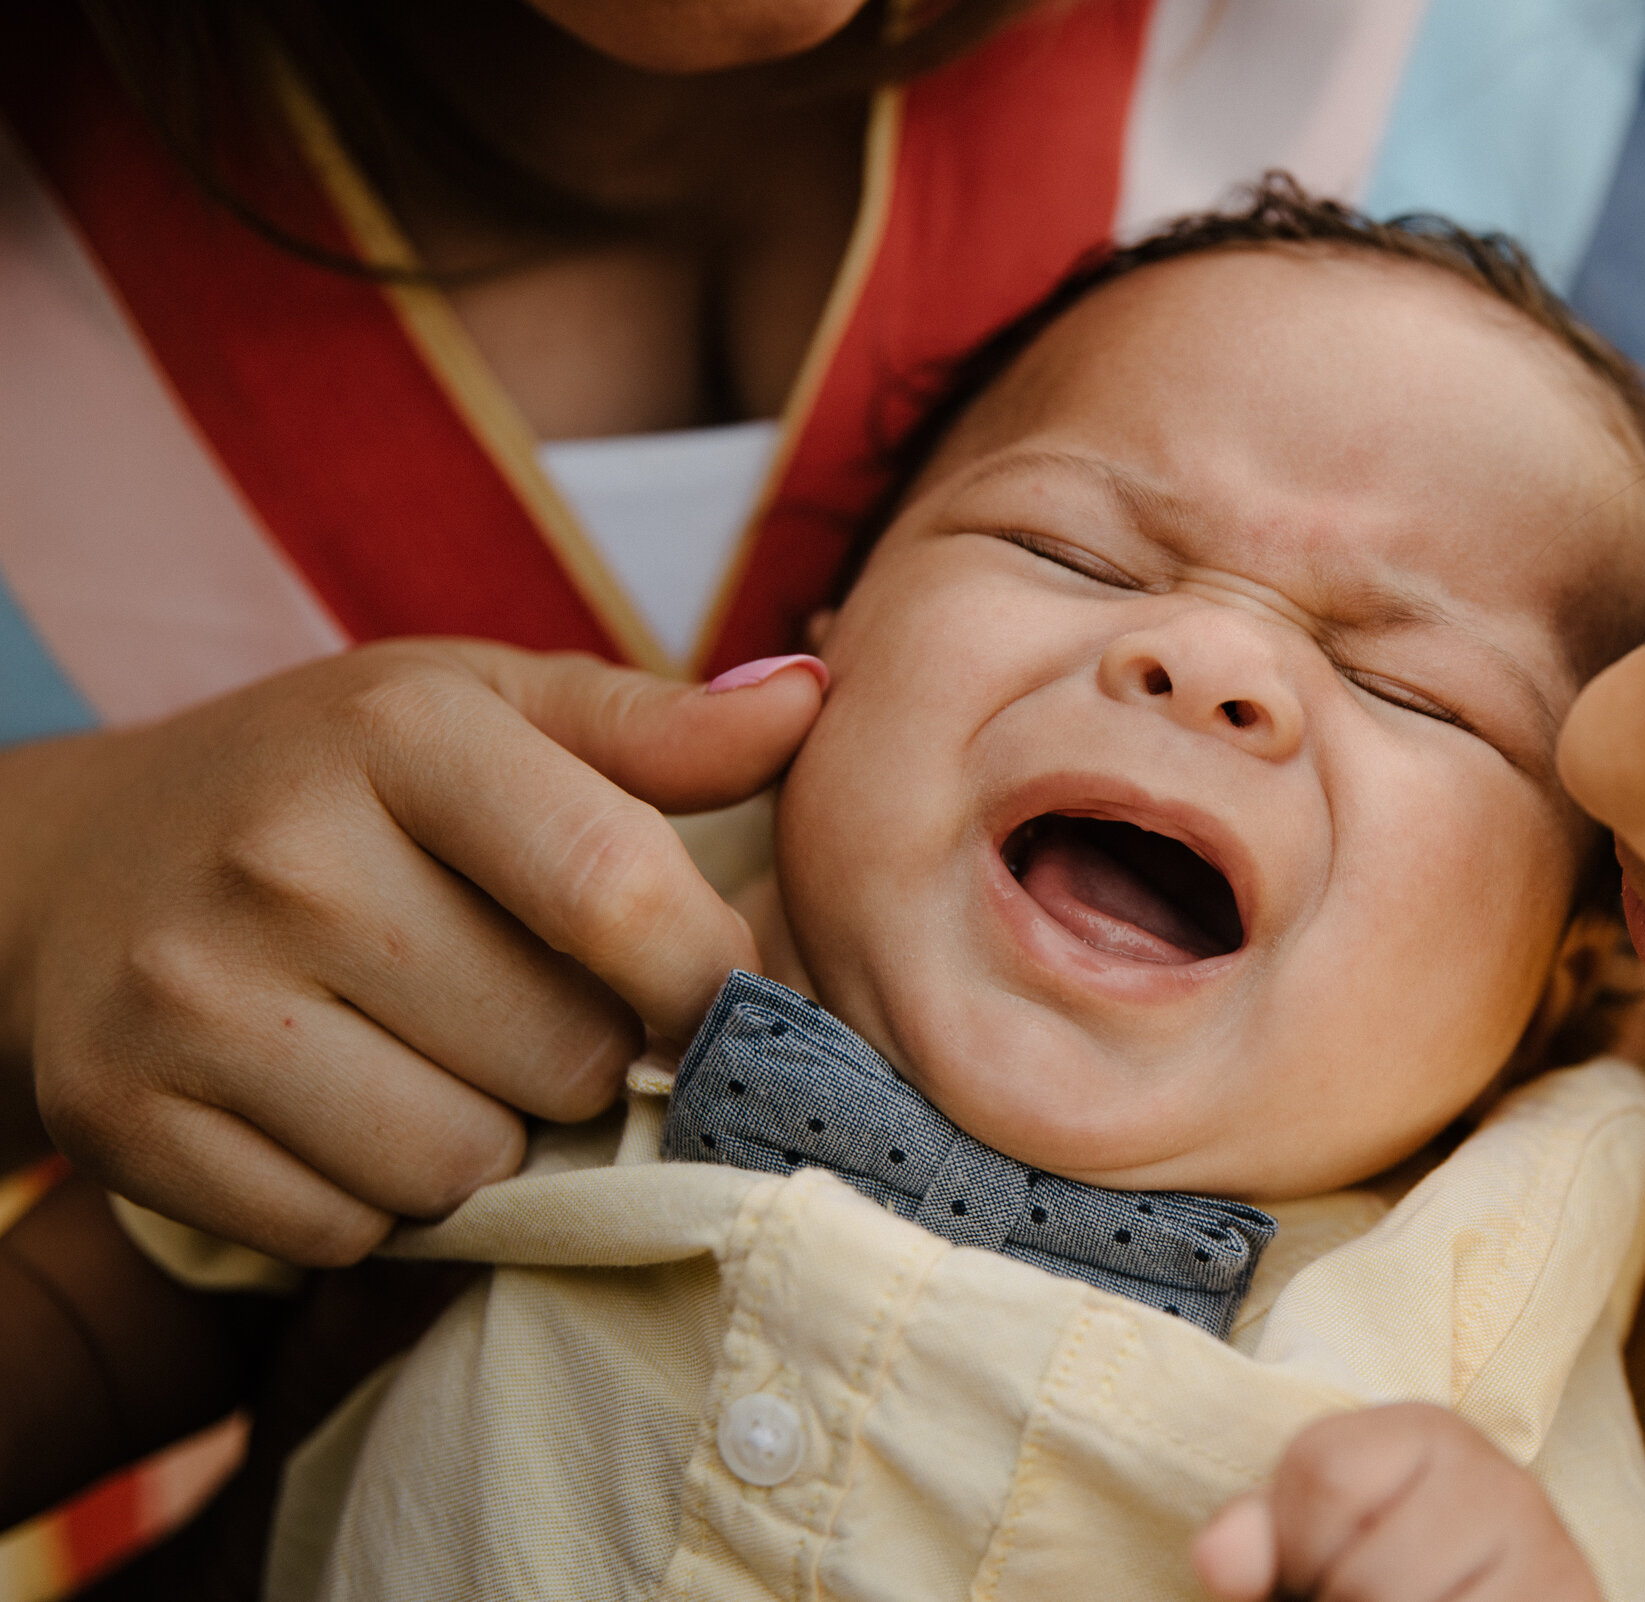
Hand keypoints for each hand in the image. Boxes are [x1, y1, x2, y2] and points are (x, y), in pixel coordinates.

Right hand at [0, 641, 823, 1264]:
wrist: (87, 860)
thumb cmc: (340, 781)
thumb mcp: (487, 709)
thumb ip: (656, 727)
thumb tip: (811, 699)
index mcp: (400, 733)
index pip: (620, 895)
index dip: (706, 977)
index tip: (712, 995)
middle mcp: (283, 859)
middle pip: (561, 1057)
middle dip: (586, 1059)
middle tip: (534, 1012)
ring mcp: (189, 996)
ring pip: (460, 1165)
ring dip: (489, 1141)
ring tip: (446, 1060)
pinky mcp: (122, 1117)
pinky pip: (345, 1228)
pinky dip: (374, 1199)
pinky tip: (350, 1111)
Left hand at [1192, 1404, 1602, 1601]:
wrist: (1483, 1587)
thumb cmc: (1377, 1565)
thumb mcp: (1309, 1537)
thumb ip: (1256, 1539)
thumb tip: (1220, 1560)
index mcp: (1427, 1431)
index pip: (1324, 1474)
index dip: (1298, 1543)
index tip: (1319, 1563)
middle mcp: (1502, 1481)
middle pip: (1370, 1577)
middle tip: (1362, 1598)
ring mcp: (1551, 1552)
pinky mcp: (1576, 1598)